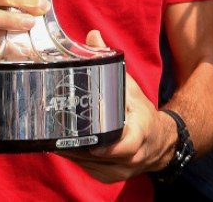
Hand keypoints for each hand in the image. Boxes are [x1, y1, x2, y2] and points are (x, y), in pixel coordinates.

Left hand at [59, 31, 174, 181]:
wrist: (161, 143)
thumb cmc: (143, 114)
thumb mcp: (131, 88)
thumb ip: (110, 64)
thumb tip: (93, 35)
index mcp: (139, 136)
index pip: (125, 146)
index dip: (109, 147)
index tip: (94, 144)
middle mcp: (129, 159)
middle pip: (97, 155)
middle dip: (75, 143)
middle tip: (54, 128)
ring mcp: (117, 171)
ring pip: (87, 163)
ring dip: (70, 150)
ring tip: (51, 133)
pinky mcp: (107, 177)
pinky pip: (85, 168)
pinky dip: (74, 156)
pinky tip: (60, 143)